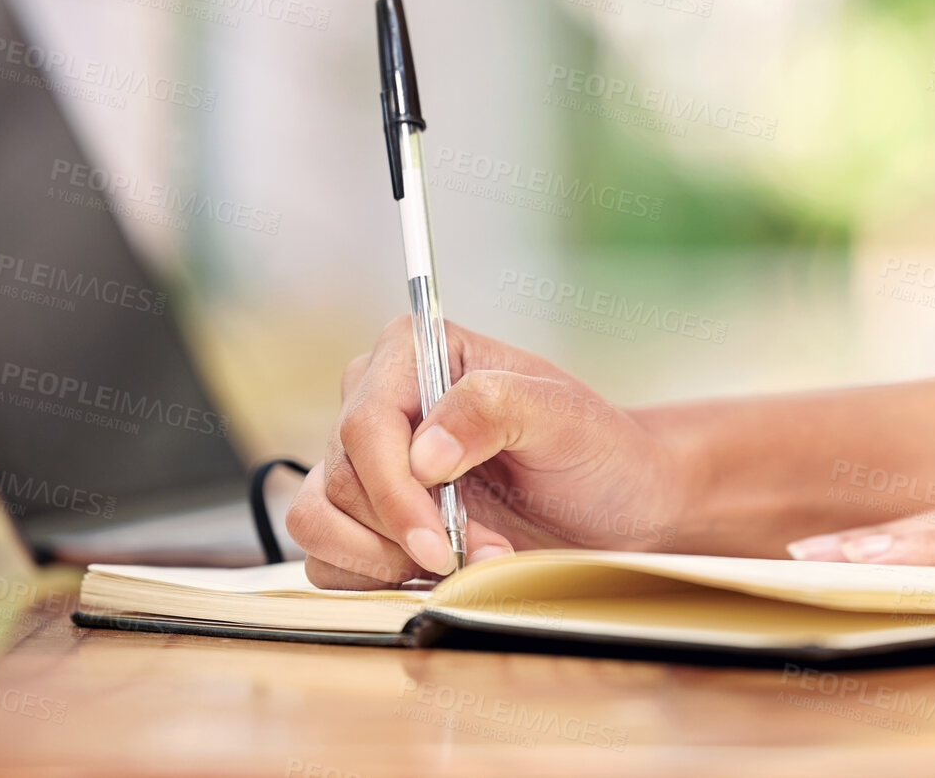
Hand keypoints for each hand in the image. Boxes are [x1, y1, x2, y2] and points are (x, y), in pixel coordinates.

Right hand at [285, 317, 680, 588]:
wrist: (615, 509)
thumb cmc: (595, 451)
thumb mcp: (563, 417)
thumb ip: (493, 408)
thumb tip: (423, 453)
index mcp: (414, 353)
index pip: (365, 423)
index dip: (394, 490)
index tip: (439, 540)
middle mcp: (377, 401)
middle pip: (342, 479)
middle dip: (410, 532)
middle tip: (482, 549)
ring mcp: (366, 464)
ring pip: (320, 520)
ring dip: (389, 560)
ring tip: (464, 560)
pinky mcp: (366, 520)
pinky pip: (328, 559)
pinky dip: (380, 580)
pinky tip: (440, 572)